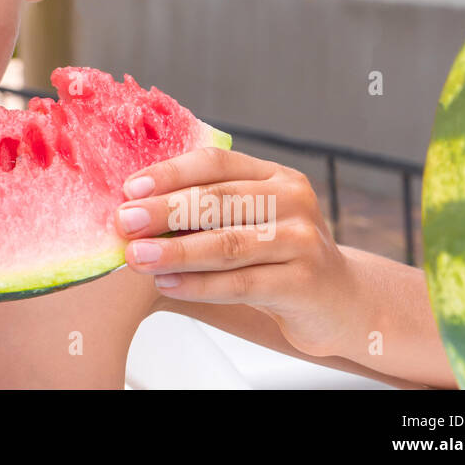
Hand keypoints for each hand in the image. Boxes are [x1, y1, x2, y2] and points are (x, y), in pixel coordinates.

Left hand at [114, 147, 360, 357]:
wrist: (339, 301)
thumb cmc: (276, 256)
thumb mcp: (250, 220)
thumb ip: (206, 211)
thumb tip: (134, 210)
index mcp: (274, 176)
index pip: (216, 163)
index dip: (170, 173)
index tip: (130, 189)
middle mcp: (293, 200)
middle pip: (219, 201)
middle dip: (165, 211)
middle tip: (125, 222)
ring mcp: (303, 241)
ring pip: (228, 244)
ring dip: (176, 251)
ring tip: (137, 257)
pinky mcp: (305, 282)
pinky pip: (241, 283)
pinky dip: (199, 285)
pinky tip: (167, 285)